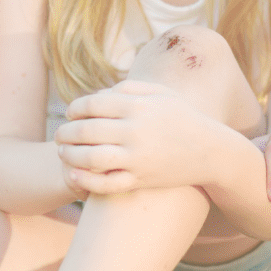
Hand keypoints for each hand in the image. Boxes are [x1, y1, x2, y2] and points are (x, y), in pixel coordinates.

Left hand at [54, 80, 216, 193]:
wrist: (211, 151)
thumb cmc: (183, 118)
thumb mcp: (161, 93)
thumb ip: (129, 87)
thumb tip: (98, 94)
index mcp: (138, 106)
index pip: (92, 104)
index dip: (74, 109)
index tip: (70, 113)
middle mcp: (135, 131)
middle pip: (86, 130)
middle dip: (65, 133)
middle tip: (59, 135)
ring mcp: (138, 158)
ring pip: (91, 158)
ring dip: (70, 156)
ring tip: (63, 153)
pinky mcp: (141, 179)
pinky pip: (106, 183)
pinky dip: (86, 180)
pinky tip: (74, 174)